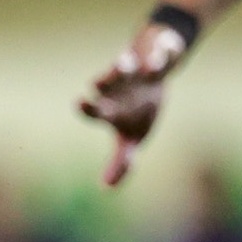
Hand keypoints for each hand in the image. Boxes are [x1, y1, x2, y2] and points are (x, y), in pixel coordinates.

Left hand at [78, 21, 189, 186]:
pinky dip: (162, 55)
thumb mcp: (132, 138)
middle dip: (105, 81)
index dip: (88, 107)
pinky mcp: (160, 56)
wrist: (156, 70)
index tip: (79, 102)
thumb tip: (107, 187)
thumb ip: (122, 161)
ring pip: (129, 64)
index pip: (95, 109)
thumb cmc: (138, 109)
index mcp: (111, 107)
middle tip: (98, 82)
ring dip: (125, 65)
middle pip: (107, 82)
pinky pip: (162, 53)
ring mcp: (139, 69)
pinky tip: (160, 58)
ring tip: (126, 62)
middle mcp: (119, 86)